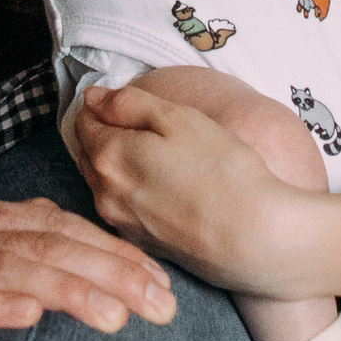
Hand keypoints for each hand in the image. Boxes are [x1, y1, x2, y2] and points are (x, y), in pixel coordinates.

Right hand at [0, 193, 175, 340]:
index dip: (117, 253)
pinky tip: (28, 319)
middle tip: (160, 306)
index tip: (163, 285)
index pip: (63, 227)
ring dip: (67, 290)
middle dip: (112, 273)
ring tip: (113, 318)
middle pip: (48, 244)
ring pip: (11, 268)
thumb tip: (95, 253)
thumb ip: (26, 250)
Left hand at [71, 80, 320, 290]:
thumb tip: (93, 96)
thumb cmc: (222, 171)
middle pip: (89, 153)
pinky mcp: (141, 243)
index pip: (85, 120)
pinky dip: (131, 192)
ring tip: (153, 155)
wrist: (255, 238)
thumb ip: (129, 103)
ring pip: (104, 182)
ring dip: (117, 164)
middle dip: (104, 134)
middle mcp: (104, 193)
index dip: (102, 105)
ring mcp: (121, 223)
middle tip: (140, 124)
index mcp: (108, 156)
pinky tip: (163, 188)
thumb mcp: (178, 118)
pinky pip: (123, 208)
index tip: (125, 101)